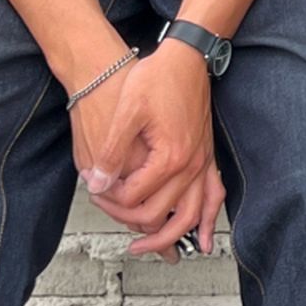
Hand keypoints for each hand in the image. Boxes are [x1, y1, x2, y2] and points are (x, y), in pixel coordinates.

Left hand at [71, 44, 225, 259]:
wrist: (188, 57)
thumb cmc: (156, 79)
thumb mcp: (127, 112)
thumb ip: (112, 153)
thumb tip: (97, 185)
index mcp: (170, 158)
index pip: (134, 198)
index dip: (109, 200)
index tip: (93, 189)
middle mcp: (192, 167)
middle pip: (160, 215)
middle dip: (130, 222)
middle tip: (107, 215)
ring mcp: (203, 164)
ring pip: (190, 216)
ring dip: (169, 238)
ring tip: (146, 248)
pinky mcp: (207, 158)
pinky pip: (213, 198)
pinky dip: (206, 222)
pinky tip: (201, 239)